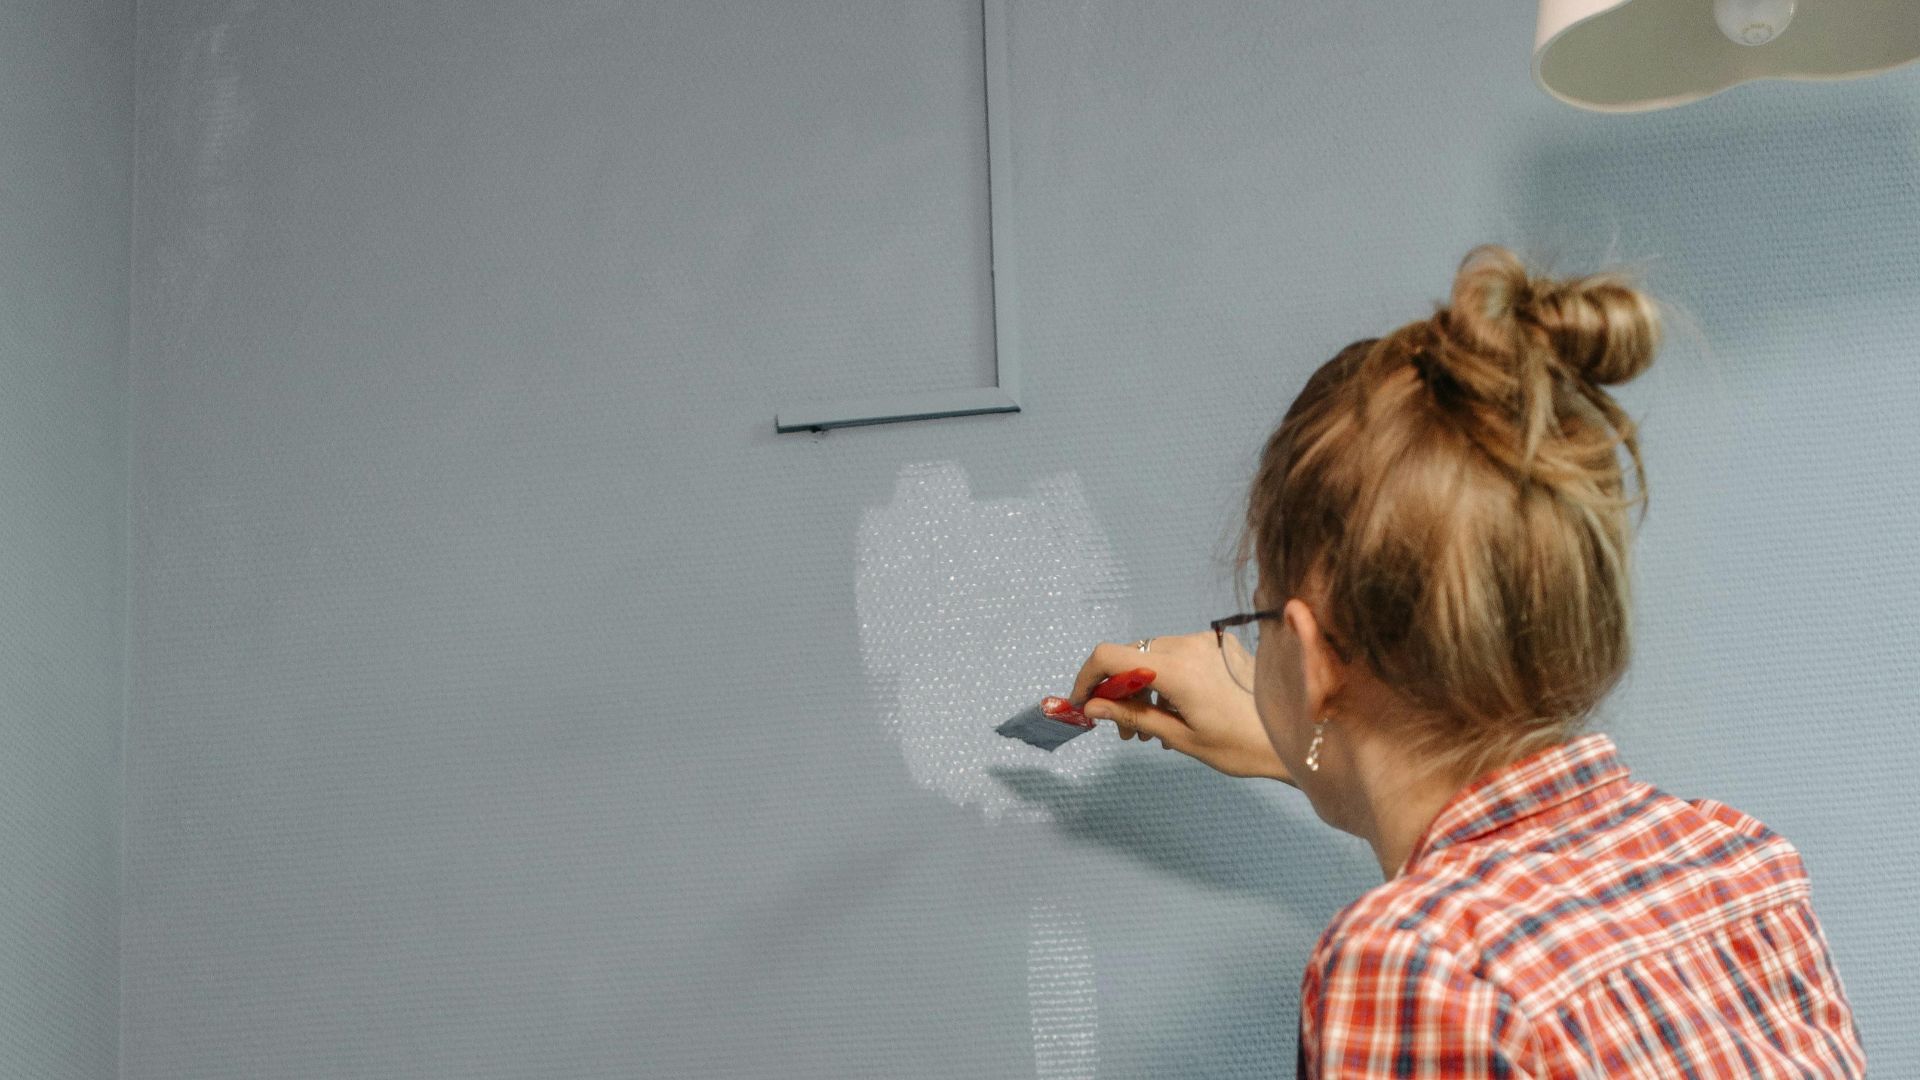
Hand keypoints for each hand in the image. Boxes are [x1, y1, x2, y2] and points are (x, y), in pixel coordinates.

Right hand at [1069, 633, 1295, 785]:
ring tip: (1149, 728)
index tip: (1082, 703)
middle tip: (1121, 730)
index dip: (1087, 677)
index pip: (1111, 656)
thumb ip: (1131, 715)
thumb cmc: (1241, 747)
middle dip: (1117, 690)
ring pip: (1153, 656)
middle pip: (1131, 656)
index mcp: (1178, 668)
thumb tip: (1091, 705)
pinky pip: (1177, 656)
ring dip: (1141, 687)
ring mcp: (1207, 641)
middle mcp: (1190, 644)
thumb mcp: (1180, 737)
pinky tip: (1173, 711)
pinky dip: (1165, 679)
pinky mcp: (1219, 644)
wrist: (1297, 740)